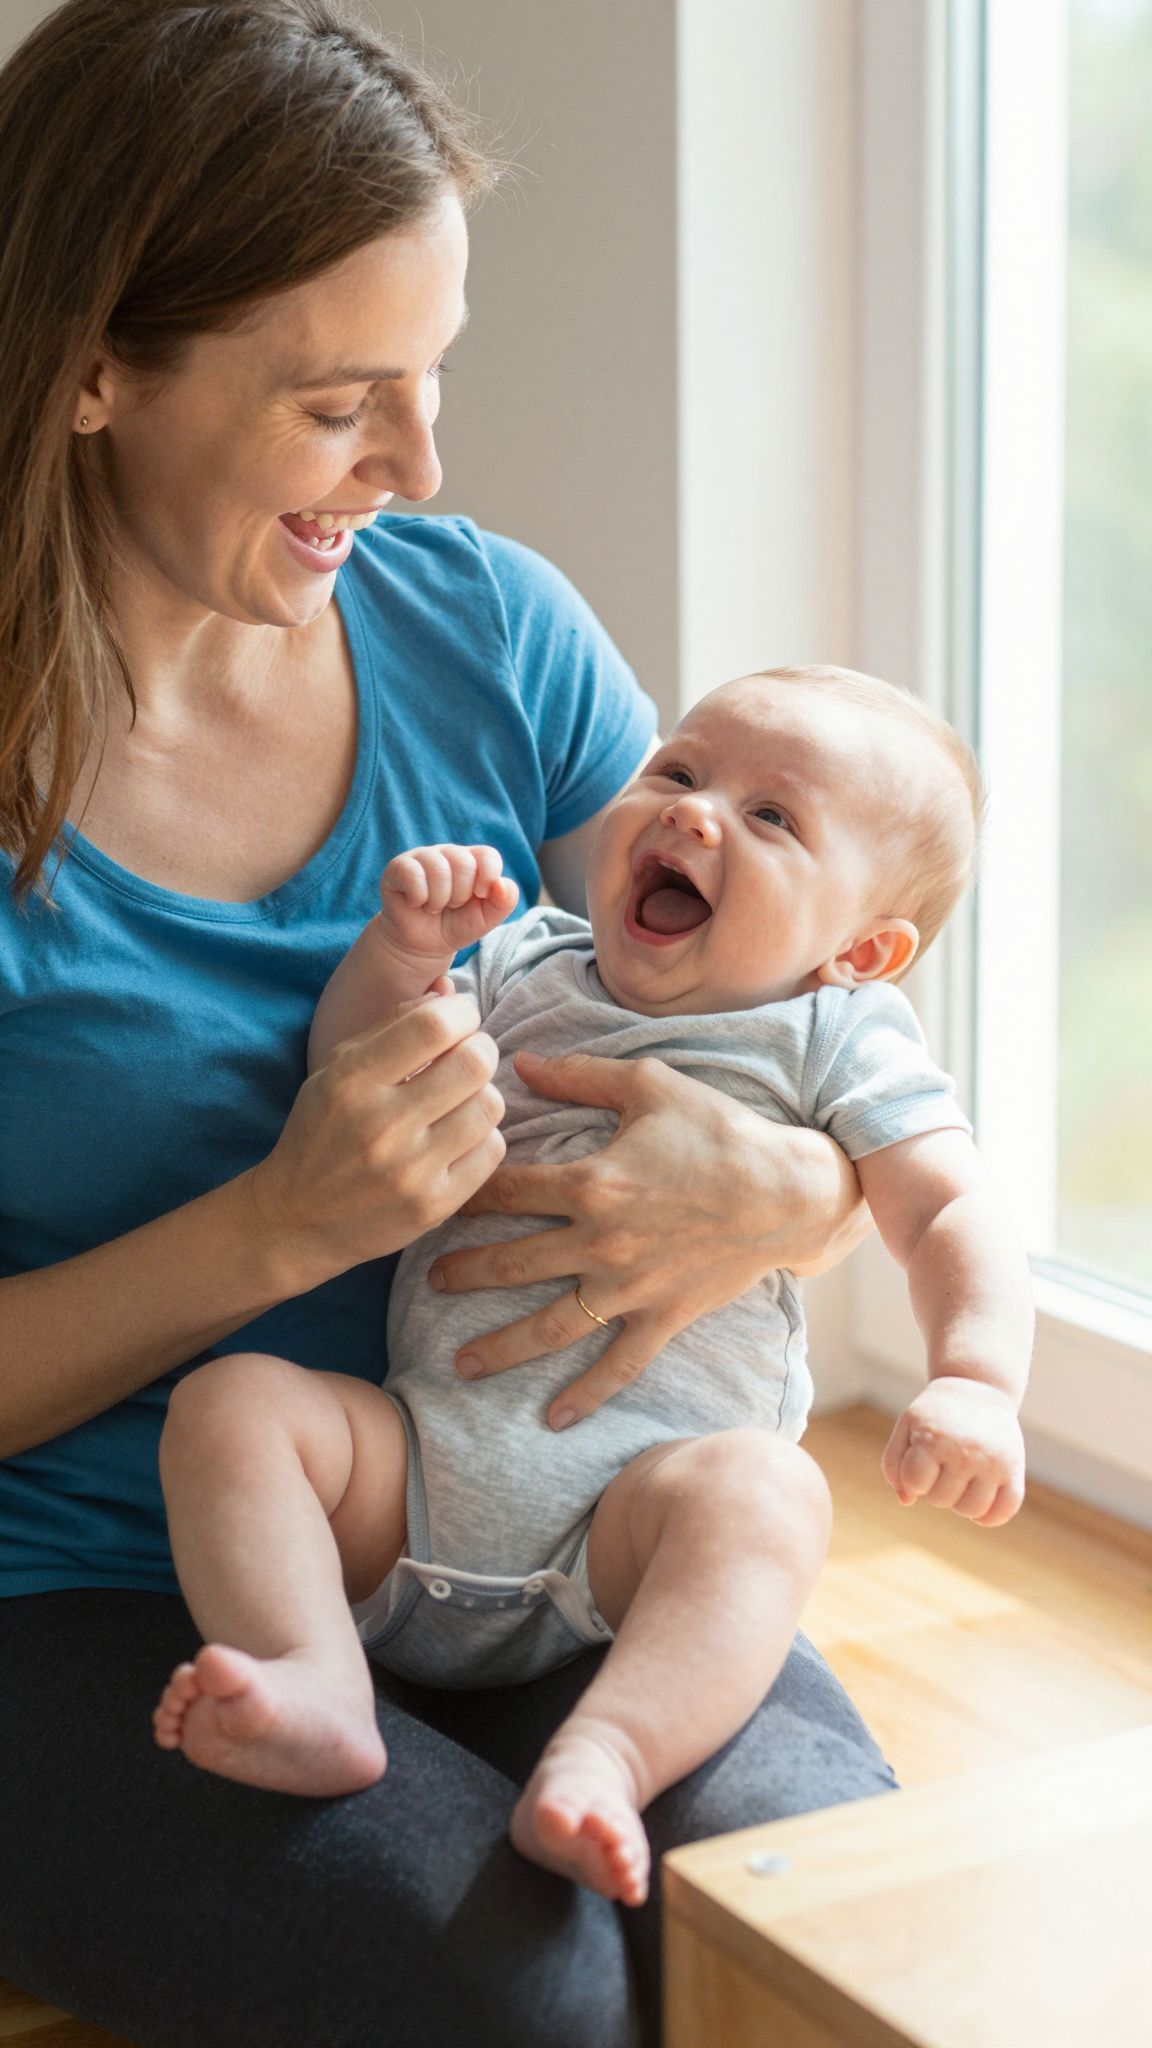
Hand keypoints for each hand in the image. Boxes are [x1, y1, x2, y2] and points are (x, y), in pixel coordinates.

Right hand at [248, 994, 505, 1291]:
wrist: (297, 1220)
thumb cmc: (321, 1132)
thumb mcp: (336, 1070)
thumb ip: (391, 1026)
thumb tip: (449, 994)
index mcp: (352, 1082)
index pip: (434, 1026)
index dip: (461, 1013)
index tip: (458, 1020)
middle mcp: (382, 1126)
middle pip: (474, 1063)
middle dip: (481, 1049)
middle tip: (468, 1055)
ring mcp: (411, 1171)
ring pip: (490, 1106)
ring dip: (482, 1094)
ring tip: (460, 1099)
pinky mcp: (434, 1206)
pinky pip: (491, 1151)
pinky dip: (481, 1137)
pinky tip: (457, 1138)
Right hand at [379, 845, 518, 960]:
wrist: (424, 945)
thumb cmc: (457, 925)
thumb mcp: (487, 918)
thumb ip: (504, 901)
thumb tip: (501, 884)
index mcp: (473, 860)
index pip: (488, 855)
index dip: (487, 879)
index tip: (479, 896)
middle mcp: (448, 853)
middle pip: (464, 863)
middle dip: (461, 895)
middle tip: (452, 905)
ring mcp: (422, 857)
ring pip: (438, 868)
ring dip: (439, 899)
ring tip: (434, 906)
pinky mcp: (398, 867)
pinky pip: (412, 873)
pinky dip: (419, 898)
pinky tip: (417, 903)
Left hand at [426, 1050, 859, 1430]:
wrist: (788, 1191)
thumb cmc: (720, 1131)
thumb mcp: (649, 1085)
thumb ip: (579, 1074)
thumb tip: (518, 1060)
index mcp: (593, 1182)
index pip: (508, 1189)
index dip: (465, 1193)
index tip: (433, 1198)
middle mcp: (602, 1241)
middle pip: (514, 1263)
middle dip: (464, 1274)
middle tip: (425, 1283)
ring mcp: (631, 1287)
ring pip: (551, 1326)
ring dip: (501, 1347)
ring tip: (458, 1364)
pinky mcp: (663, 1317)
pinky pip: (618, 1364)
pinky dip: (586, 1395)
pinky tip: (552, 1420)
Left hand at [881, 1377, 1025, 1526]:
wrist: (977, 1388)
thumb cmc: (936, 1413)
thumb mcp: (907, 1426)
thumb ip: (894, 1464)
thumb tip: (907, 1500)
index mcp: (934, 1439)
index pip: (915, 1484)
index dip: (913, 1478)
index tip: (919, 1461)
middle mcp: (966, 1451)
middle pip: (941, 1500)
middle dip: (935, 1488)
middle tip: (942, 1466)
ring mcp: (993, 1462)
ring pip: (972, 1510)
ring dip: (960, 1502)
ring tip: (959, 1480)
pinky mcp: (1015, 1469)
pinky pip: (1006, 1510)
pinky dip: (991, 1516)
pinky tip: (980, 1502)